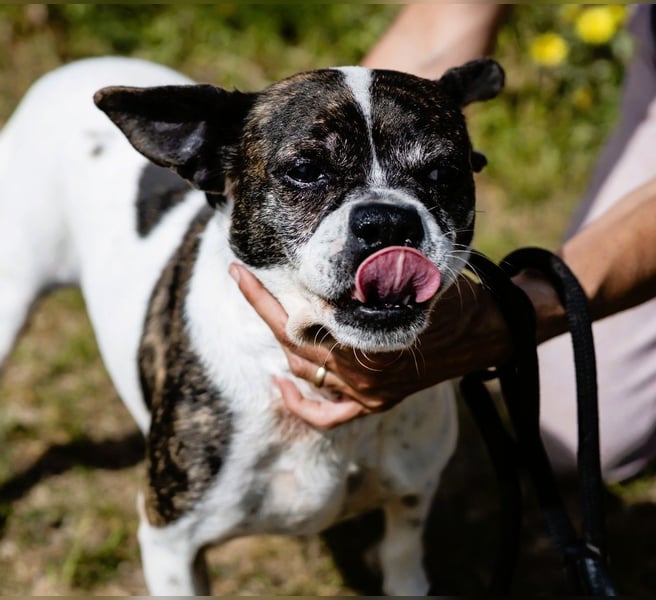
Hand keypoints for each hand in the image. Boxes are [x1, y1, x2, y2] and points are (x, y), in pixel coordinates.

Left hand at [229, 263, 517, 428]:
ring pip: (305, 372)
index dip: (263, 296)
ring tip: (265, 309)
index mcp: (366, 342)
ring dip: (281, 343)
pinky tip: (280, 383)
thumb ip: (371, 279)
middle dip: (263, 309)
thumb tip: (334, 275)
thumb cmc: (449, 296)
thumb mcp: (411, 276)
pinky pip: (328, 416)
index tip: (238, 271)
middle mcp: (361, 375)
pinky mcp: (373, 403)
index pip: (296, 321)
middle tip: (242, 278)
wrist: (487, 329)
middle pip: (293, 345)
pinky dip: (301, 404)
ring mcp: (366, 394)